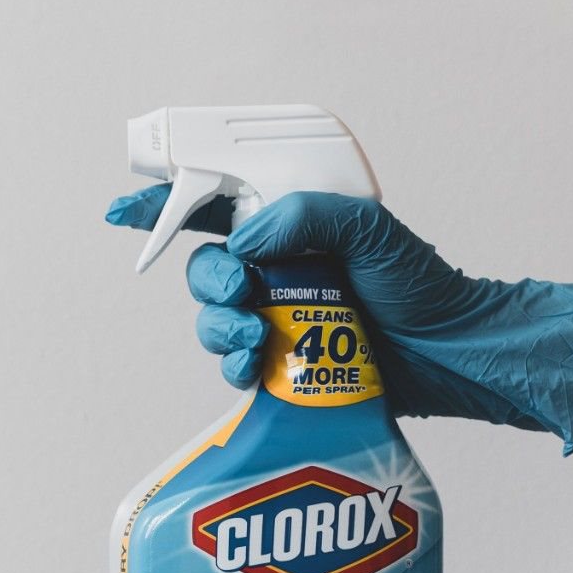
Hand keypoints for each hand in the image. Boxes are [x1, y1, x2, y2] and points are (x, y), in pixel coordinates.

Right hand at [106, 185, 572, 453]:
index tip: (124, 210)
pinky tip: (255, 368)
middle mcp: (275, 268)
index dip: (164, 206)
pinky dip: (235, 366)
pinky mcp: (282, 364)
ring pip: (213, 318)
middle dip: (209, 279)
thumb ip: (307, 216)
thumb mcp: (371, 230)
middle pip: (204, 266)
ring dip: (220, 327)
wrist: (449, 354)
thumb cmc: (420, 285)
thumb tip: (245, 237)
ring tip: (255, 336)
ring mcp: (276, 316)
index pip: (214, 204)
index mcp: (289, 224)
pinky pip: (234, 364)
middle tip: (241, 288)